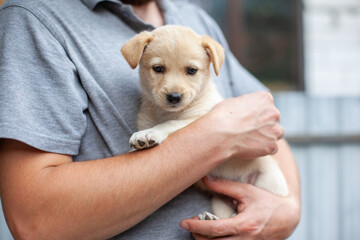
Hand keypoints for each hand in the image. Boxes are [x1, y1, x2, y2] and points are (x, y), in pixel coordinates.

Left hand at [180, 177, 300, 239]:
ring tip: (199, 231)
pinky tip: (212, 236)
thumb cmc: (267, 202)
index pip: (214, 229)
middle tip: (190, 225)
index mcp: (245, 225)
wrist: (289, 217)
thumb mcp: (247, 191)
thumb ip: (225, 186)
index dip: (196, 226)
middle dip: (198, 236)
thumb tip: (205, 180)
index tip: (183, 222)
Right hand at [206, 91, 283, 159]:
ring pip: (276, 133)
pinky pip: (272, 148)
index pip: (267, 105)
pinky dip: (264, 149)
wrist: (219, 135)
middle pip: (274, 118)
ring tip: (251, 140)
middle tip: (250, 130)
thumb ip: (245, 105)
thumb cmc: (221, 117)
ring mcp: (274, 130)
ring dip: (268, 136)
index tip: (249, 118)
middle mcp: (273, 112)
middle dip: (264, 124)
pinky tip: (251, 148)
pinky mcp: (271, 145)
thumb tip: (245, 110)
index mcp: (265, 98)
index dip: (258, 112)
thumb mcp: (232, 102)